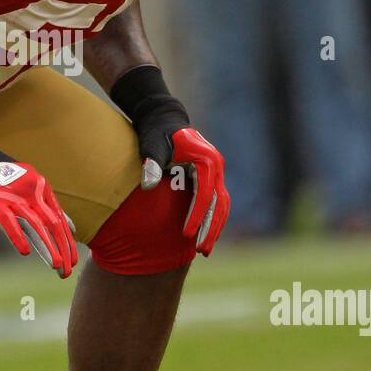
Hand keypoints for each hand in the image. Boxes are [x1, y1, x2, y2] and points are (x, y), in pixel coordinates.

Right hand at [0, 160, 77, 277]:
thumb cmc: (11, 184)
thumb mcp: (35, 192)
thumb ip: (52, 210)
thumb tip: (72, 229)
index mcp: (43, 190)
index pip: (59, 220)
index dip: (68, 242)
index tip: (73, 262)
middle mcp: (31, 193)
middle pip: (51, 224)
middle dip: (62, 249)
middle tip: (67, 271)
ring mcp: (13, 198)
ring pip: (34, 224)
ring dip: (47, 246)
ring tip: (56, 265)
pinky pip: (8, 222)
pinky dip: (17, 236)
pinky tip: (25, 252)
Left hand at [143, 126, 229, 255]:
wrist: (163, 119)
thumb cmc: (156, 133)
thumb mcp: (152, 144)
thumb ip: (151, 163)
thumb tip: (148, 185)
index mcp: (206, 160)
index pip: (204, 194)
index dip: (196, 216)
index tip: (186, 235)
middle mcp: (216, 166)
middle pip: (219, 203)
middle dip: (211, 228)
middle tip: (201, 250)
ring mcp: (216, 172)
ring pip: (222, 206)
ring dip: (215, 228)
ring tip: (205, 251)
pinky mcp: (211, 177)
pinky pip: (216, 203)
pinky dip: (213, 220)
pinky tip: (205, 237)